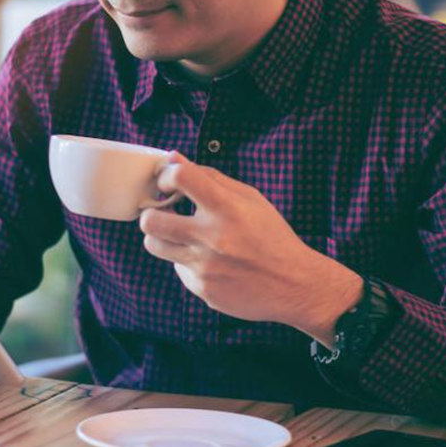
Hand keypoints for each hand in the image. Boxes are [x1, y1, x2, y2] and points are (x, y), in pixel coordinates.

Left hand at [140, 153, 362, 343]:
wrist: (294, 285)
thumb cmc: (272, 235)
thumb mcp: (250, 199)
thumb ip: (210, 177)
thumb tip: (173, 158)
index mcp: (228, 209)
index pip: (180, 178)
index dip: (166, 176)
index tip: (170, 183)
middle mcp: (213, 238)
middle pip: (151, 220)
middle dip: (152, 212)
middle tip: (164, 211)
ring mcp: (205, 267)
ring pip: (155, 245)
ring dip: (162, 236)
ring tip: (181, 234)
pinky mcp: (203, 289)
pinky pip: (178, 269)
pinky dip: (189, 262)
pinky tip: (212, 262)